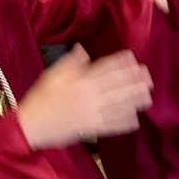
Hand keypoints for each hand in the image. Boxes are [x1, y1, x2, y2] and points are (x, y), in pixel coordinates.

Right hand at [17, 45, 152, 150]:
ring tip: (147, 96)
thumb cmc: (40, 99)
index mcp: (80, 82)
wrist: (30, 127)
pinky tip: (135, 119)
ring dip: (133, 100)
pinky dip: (123, 123)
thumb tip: (82, 49)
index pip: (104, 69)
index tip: (132, 57)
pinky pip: (110, 126)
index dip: (120, 62)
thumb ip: (69, 63)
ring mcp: (91, 114)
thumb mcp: (52, 76)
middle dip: (133, 80)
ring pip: (117, 105)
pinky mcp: (90, 129)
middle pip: (116, 86)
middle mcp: (88, 96)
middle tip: (148, 76)